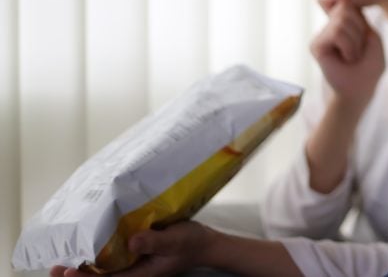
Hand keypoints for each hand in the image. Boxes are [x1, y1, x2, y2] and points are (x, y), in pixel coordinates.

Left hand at [50, 221, 213, 276]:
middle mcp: (133, 271)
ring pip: (103, 268)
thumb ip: (153, 242)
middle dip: (76, 273)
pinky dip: (98, 252)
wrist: (205, 243)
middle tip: (53, 268)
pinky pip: (113, 257)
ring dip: (83, 264)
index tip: (66, 270)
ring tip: (63, 258)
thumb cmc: (190, 243)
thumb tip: (131, 242)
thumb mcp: (174, 241)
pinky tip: (89, 244)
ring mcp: (134, 263)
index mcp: (139, 274)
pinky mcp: (136, 252)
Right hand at [311, 0, 384, 110]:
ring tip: (353, 56)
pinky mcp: (315, 44)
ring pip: (341, 22)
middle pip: (346, 8)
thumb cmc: (369, 65)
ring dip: (355, 42)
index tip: (350, 2)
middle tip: (359, 50)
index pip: (345, 0)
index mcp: (345, 21)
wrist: (362, 89)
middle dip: (360, 30)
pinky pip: (336, 33)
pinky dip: (349, 47)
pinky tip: (346, 59)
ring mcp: (322, 34)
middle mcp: (331, 25)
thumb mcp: (371, 36)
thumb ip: (356, 15)